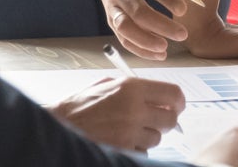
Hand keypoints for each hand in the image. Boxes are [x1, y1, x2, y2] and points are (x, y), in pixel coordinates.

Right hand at [50, 76, 184, 151]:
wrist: (59, 124)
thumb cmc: (82, 105)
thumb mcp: (108, 85)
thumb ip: (135, 88)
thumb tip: (160, 96)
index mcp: (132, 87)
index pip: (173, 94)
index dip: (178, 102)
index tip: (176, 106)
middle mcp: (134, 108)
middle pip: (171, 119)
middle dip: (165, 121)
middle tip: (155, 120)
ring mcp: (129, 131)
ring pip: (157, 137)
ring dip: (148, 136)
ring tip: (129, 130)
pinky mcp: (123, 149)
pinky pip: (143, 151)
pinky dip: (136, 148)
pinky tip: (121, 140)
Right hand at [79, 0, 190, 60]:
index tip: (184, 9)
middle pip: (138, 12)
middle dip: (161, 25)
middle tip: (183, 33)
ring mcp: (113, 8)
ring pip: (126, 29)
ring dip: (146, 42)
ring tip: (166, 49)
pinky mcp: (112, 20)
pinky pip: (124, 40)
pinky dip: (140, 50)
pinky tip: (159, 55)